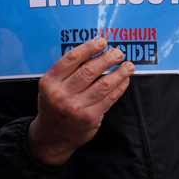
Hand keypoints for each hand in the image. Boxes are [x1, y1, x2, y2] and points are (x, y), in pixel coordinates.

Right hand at [27, 38, 133, 166]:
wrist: (52, 137)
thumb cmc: (54, 105)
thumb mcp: (51, 86)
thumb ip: (66, 70)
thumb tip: (94, 51)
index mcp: (49, 82)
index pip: (71, 59)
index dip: (89, 48)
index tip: (102, 41)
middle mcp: (61, 95)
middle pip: (89, 71)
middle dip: (107, 59)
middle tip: (118, 52)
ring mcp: (76, 108)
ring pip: (103, 85)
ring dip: (119, 73)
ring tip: (128, 66)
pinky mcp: (90, 118)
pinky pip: (109, 99)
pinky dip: (119, 87)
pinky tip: (125, 80)